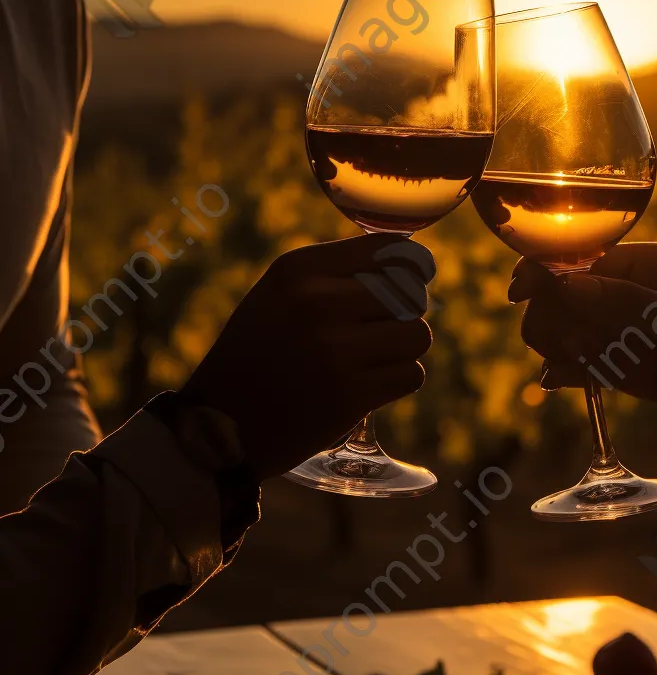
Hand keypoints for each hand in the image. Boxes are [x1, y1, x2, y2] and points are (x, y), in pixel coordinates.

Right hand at [178, 234, 433, 480]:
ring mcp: (337, 349)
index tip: (415, 279)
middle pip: (412, 293)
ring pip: (418, 334)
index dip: (414, 265)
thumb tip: (415, 263)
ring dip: (405, 349)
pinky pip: (412, 374)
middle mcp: (319, 301)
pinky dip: (398, 381)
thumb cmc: (258, 351)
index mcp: (300, 269)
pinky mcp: (351, 394)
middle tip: (382, 329)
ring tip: (374, 358)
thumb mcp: (281, 292)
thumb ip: (337, 272)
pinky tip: (369, 384)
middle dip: (405, 311)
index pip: (391, 248)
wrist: (220, 425)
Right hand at [509, 242, 656, 448]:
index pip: (585, 259)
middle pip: (572, 297)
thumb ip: (619, 304)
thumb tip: (559, 284)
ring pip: (578, 333)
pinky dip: (573, 371)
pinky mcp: (639, 371)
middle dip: (553, 316)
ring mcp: (637, 335)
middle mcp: (639, 295)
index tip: (518, 292)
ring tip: (561, 367)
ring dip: (561, 346)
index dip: (547, 272)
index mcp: (653, 265)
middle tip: (549, 343)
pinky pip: (593, 365)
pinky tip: (558, 380)